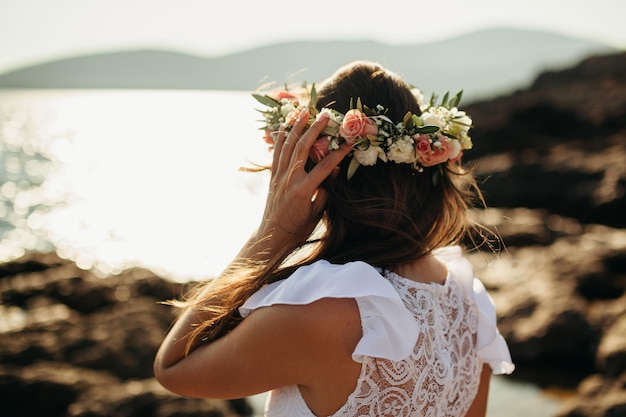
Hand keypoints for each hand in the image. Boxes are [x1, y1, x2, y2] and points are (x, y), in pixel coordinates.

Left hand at [252, 109, 351, 257]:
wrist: (272, 237)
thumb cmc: (298, 229)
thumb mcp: (317, 213)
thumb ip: (326, 191)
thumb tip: (335, 170)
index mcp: (303, 190)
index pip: (325, 166)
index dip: (339, 153)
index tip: (350, 141)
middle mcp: (289, 179)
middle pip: (303, 148)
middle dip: (315, 129)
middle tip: (326, 115)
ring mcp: (278, 176)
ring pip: (288, 145)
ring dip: (296, 127)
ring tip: (304, 111)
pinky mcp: (272, 176)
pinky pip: (276, 152)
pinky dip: (280, 137)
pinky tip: (285, 125)